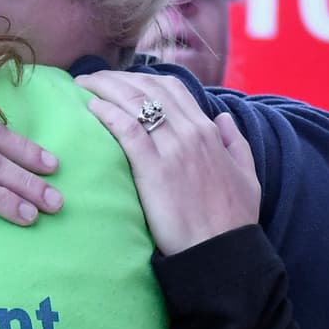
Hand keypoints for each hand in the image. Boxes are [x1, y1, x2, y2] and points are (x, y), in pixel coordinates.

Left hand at [75, 71, 260, 255]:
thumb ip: (235, 142)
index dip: (141, 78)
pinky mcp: (154, 170)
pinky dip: (107, 113)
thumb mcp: (246, 174)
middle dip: (116, 77)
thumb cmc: (233, 220)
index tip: (119, 80)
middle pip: (148, 88)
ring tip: (83, 84)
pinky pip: (127, 130)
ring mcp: (173, 149)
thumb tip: (224, 118)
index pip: (172, 88)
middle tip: (92, 77)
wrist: (222, 251)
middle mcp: (191, 132)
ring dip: (105, 87)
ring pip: (135, 102)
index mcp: (208, 131)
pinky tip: (90, 108)